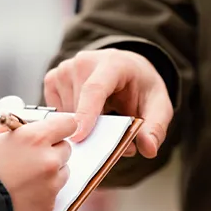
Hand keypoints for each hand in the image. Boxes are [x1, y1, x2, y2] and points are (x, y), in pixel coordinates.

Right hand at [0, 114, 76, 210]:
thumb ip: (6, 123)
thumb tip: (14, 121)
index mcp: (35, 138)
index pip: (68, 124)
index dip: (59, 126)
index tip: (54, 130)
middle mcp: (48, 161)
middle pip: (65, 148)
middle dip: (51, 149)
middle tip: (29, 156)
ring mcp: (50, 185)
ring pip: (62, 172)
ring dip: (50, 171)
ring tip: (24, 175)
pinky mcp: (48, 205)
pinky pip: (54, 193)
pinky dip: (43, 191)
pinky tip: (23, 191)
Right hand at [44, 49, 172, 157]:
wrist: (126, 68)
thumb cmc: (140, 86)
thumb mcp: (158, 105)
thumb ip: (155, 127)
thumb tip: (148, 149)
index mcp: (113, 63)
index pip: (95, 89)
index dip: (87, 113)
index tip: (79, 137)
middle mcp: (84, 62)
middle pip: (79, 107)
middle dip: (93, 130)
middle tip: (112, 136)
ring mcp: (65, 68)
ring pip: (66, 113)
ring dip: (81, 125)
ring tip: (101, 117)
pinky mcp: (52, 78)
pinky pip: (56, 111)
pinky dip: (69, 118)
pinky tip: (83, 112)